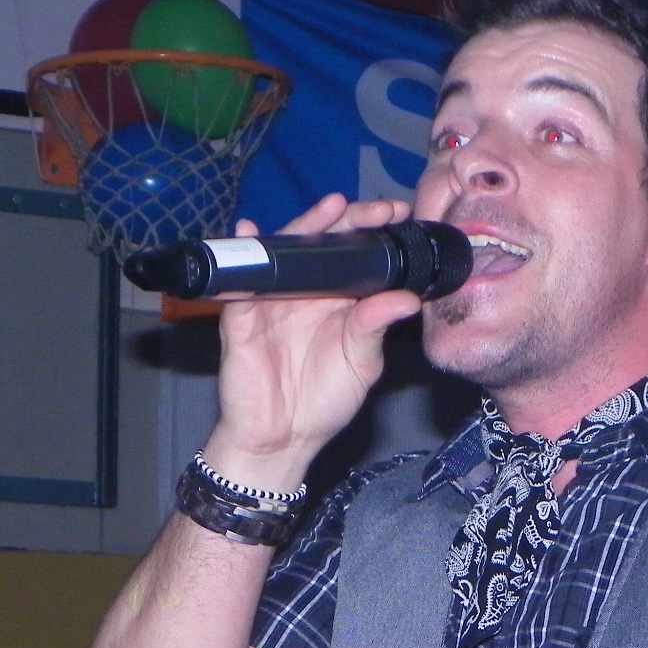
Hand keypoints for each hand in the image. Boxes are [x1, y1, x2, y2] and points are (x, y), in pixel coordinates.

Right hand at [206, 195, 423, 491]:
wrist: (283, 439)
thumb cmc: (323, 400)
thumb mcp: (361, 362)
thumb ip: (375, 326)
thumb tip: (407, 298)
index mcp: (337, 299)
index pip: (354, 253)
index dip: (372, 230)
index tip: (399, 214)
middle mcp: (305, 291)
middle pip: (320, 243)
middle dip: (346, 220)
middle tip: (375, 208)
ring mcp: (272, 300)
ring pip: (284, 251)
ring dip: (303, 227)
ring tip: (328, 209)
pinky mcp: (242, 317)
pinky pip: (239, 281)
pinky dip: (242, 255)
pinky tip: (250, 232)